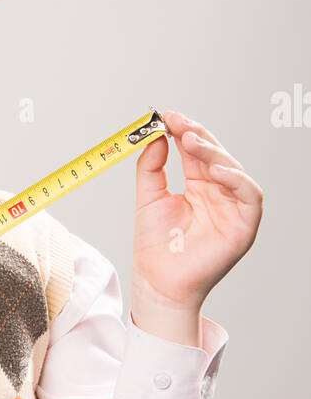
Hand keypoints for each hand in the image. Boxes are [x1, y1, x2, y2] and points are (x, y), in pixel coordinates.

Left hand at [130, 108, 262, 329]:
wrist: (157, 282)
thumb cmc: (155, 247)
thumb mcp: (148, 198)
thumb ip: (151, 168)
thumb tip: (156, 136)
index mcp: (199, 186)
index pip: (197, 151)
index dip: (185, 130)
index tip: (167, 115)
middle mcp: (219, 194)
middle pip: (216, 155)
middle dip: (198, 136)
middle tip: (177, 123)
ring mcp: (232, 209)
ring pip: (233, 170)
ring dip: (214, 153)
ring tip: (190, 141)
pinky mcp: (244, 226)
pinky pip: (250, 197)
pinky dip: (237, 180)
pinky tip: (216, 171)